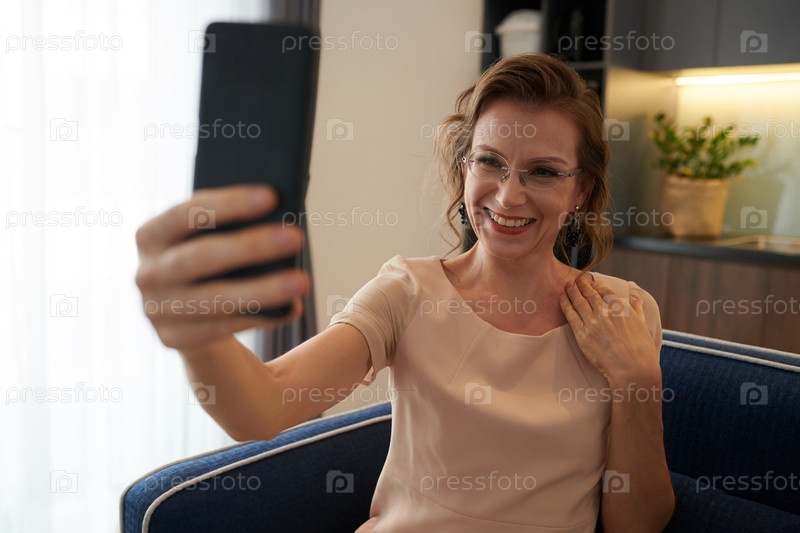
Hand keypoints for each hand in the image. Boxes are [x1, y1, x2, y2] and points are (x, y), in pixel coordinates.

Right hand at [135, 185, 309, 350]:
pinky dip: (260, 317)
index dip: (228, 204)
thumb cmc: (206, 261)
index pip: (186, 214)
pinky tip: (291, 307)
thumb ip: (227, 227)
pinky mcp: (174, 338)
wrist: (180, 313)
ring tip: (301, 281)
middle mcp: (147, 272)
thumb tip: (277, 222)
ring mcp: (156, 309)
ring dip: (263, 290)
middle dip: (251, 247)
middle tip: (296, 237)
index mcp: (151, 235)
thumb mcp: (204, 238)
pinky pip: (223, 328)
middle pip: (201, 257)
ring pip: (215, 299)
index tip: (271, 196)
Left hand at [559, 274, 659, 387]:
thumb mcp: (643, 326)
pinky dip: (565, 304)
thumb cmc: (642, 351)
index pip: (605, 291)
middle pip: (590, 294)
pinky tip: (562, 298)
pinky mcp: (582, 335)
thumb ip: (637, 311)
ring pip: (578, 302)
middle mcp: (606, 312)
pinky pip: (570, 315)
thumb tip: (636, 300)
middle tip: (577, 280)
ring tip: (568, 285)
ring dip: (572, 291)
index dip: (596, 285)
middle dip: (582, 285)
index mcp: (621, 308)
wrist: (632, 370)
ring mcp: (593, 323)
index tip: (592, 283)